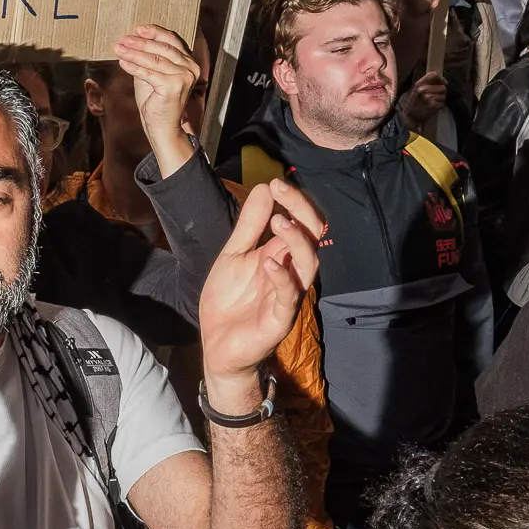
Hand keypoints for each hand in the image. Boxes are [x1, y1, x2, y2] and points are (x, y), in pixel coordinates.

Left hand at [114, 25, 200, 171]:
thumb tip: (131, 41)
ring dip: (134, 53)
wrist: (162, 126)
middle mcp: (191, 67)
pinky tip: (123, 63)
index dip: (154, 32)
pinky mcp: (174, 86)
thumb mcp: (151, 74)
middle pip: (163, 47)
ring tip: (119, 48)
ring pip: (155, 59)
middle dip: (141, 42)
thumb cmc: (157, 101)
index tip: (137, 29)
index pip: (172, 40)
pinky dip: (134, 67)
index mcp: (188, 61)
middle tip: (124, 39)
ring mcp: (184, 76)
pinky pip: (150, 73)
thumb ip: (147, 58)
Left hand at [197, 179, 324, 392]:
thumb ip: (250, 225)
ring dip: (297, 241)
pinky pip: (289, 297)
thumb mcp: (233, 255)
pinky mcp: (280, 319)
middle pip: (312, 237)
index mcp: (281, 255)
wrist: (217, 346)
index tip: (276, 182)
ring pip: (309, 264)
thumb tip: (265, 188)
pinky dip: (282, 278)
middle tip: (282, 191)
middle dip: (301, 211)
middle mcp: (291, 272)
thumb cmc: (229, 302)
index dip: (293, 201)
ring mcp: (288, 296)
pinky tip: (269, 263)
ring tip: (280, 223)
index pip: (300, 222)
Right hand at [398, 71, 447, 133]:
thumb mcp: (416, 89)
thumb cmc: (414, 102)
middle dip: (441, 92)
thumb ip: (427, 82)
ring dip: (440, 100)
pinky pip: (442, 104)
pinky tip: (433, 108)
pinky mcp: (432, 106)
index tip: (444, 82)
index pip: (434, 75)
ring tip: (433, 103)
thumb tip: (442, 79)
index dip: (441, 78)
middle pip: (443, 87)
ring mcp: (428, 98)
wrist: (409, 117)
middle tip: (435, 97)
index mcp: (419, 83)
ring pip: (443, 96)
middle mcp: (423, 89)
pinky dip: (439, 107)